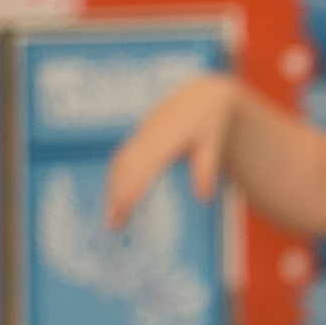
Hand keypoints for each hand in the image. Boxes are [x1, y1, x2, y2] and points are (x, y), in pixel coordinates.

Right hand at [105, 74, 238, 226]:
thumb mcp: (213, 142)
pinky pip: (121, 160)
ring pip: (119, 165)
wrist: (199, 98)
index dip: (129, 190)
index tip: (122, 211)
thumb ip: (207, 167)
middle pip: (124, 170)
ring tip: (112, 217)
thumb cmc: (209, 122)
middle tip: (112, 225)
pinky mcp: (138, 138)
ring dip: (112, 189)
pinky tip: (114, 196)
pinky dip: (115, 179)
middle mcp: (147, 137)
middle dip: (115, 196)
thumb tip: (203, 196)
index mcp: (164, 138)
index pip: (141, 168)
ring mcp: (140, 136)